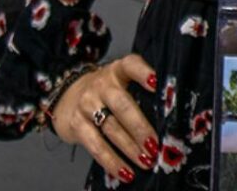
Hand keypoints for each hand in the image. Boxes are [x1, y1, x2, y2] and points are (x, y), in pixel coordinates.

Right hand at [51, 54, 158, 184]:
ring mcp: (87, 104)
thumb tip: (168, 116)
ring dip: (130, 148)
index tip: (156, 83)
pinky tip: (125, 172)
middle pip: (122, 105)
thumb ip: (140, 91)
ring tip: (146, 161)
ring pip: (111, 128)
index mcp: (118, 70)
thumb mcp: (121, 82)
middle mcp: (102, 84)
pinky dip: (112, 162)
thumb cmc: (105, 91)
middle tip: (155, 145)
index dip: (143, 73)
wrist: (68, 96)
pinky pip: (96, 146)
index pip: (131, 64)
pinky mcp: (76, 125)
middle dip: (140, 127)